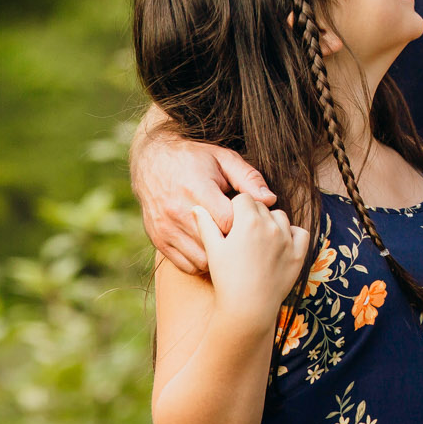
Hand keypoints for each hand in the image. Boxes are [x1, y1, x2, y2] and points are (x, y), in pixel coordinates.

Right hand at [132, 110, 275, 273]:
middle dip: (233, 243)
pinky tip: (210, 248)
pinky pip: (186, 265)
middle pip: (216, 245)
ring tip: (228, 244)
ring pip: (202, 260)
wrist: (152, 161)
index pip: (228, 222)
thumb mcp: (223, 159)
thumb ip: (248, 178)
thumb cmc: (195, 159)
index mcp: (196, 190)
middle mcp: (178, 212)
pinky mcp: (159, 240)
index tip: (249, 221)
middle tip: (243, 237)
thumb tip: (270, 200)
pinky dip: (201, 262)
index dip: (244, 225)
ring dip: (219, 257)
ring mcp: (166, 229)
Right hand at [194, 196, 309, 335]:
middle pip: (262, 206)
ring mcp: (287, 239)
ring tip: (259, 238)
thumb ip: (206, 225)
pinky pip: (300, 232)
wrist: (248, 308)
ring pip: (280, 216)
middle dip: (252, 214)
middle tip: (242, 232)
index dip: (236, 207)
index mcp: (249, 220)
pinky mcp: (299, 253)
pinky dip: (292, 234)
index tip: (232, 219)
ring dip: (271, 222)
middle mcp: (271, 225)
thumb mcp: (213, 250)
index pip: (244, 198)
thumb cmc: (227, 278)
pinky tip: (280, 242)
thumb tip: (196, 208)